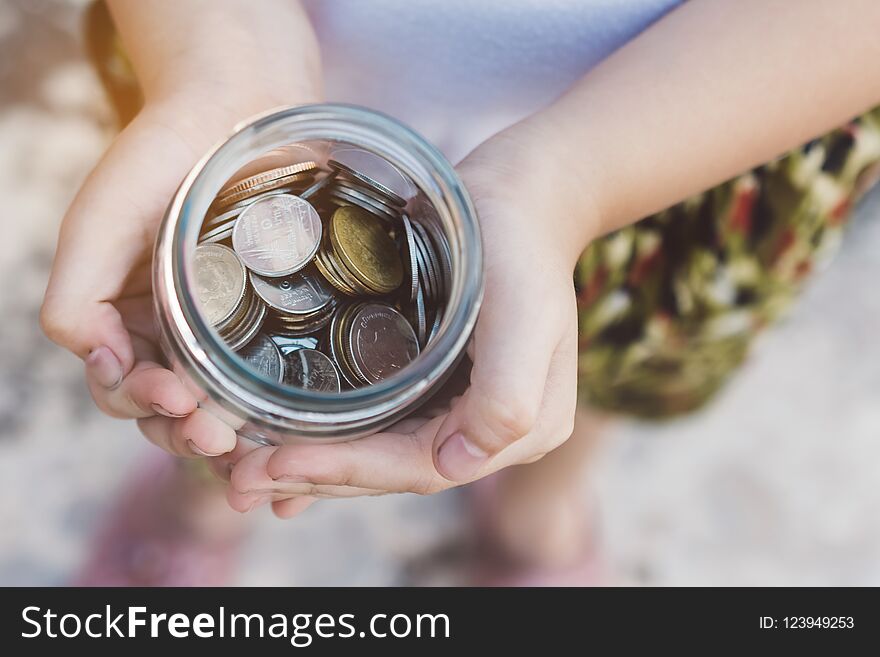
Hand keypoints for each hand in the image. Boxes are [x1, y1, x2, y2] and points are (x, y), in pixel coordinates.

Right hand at [41, 0, 322, 457]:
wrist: (232, 110)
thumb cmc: (156, 163)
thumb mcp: (96, 227)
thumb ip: (77, 301)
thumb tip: (100, 366)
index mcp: (130, 321)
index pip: (126, 389)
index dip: (144, 404)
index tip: (175, 398)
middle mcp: (178, 336)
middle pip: (176, 411)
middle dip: (189, 431)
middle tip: (216, 435)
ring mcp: (231, 332)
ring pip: (226, 405)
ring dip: (232, 435)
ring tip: (248, 445)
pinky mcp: (278, 320)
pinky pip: (276, 377)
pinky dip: (279, 413)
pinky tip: (296, 430)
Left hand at [224, 121, 585, 517]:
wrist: (519, 196)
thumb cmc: (521, 244)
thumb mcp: (526, 314)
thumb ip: (508, 397)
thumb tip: (457, 465)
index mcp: (517, 428)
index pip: (422, 468)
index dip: (348, 472)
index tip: (277, 465)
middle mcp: (484, 429)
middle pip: (391, 470)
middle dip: (315, 478)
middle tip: (238, 482)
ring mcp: (456, 406)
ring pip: (376, 452)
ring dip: (310, 467)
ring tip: (241, 476)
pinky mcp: (429, 380)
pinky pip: (373, 423)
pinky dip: (326, 440)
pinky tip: (281, 452)